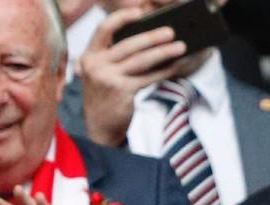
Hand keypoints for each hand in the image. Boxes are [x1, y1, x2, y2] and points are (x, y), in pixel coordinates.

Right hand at [76, 7, 185, 145]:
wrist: (100, 127)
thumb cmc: (105, 96)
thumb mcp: (101, 73)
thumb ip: (114, 56)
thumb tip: (150, 37)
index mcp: (88, 56)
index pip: (103, 29)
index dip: (121, 17)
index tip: (140, 12)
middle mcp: (94, 66)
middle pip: (128, 44)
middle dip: (153, 37)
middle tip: (171, 32)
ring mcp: (107, 79)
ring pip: (141, 60)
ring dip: (164, 52)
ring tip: (181, 47)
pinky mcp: (121, 91)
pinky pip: (148, 77)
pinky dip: (164, 70)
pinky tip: (176, 66)